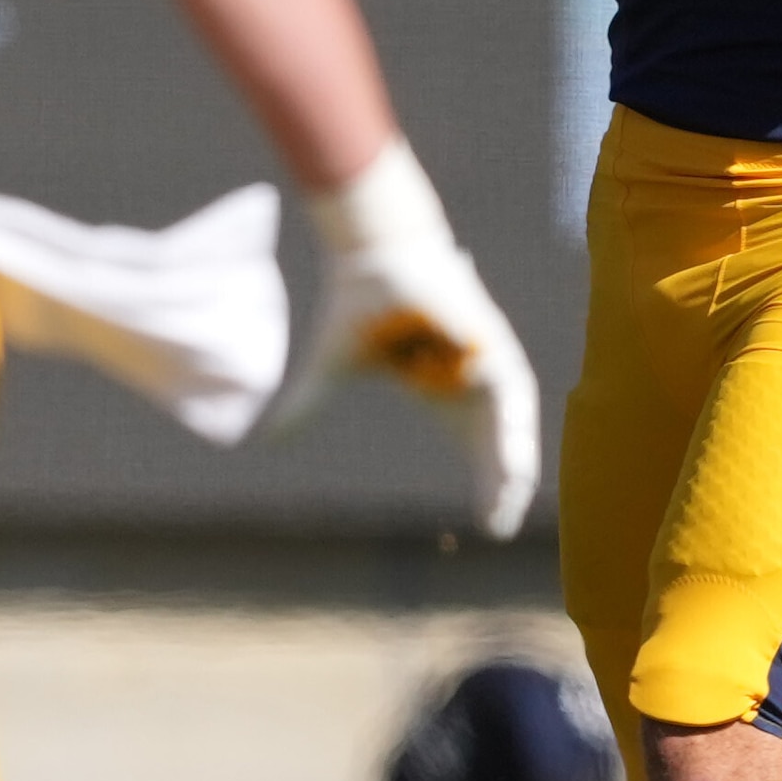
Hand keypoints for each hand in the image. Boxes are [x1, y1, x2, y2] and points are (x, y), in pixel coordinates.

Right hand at [265, 144, 542, 537]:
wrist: (372, 253)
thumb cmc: (356, 302)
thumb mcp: (330, 368)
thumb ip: (307, 406)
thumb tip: (266, 441)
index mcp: (441, 387)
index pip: (474, 446)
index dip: (483, 483)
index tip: (485, 525)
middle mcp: (470, 377)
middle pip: (497, 442)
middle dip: (503, 484)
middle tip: (500, 527)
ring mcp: (485, 357)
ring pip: (511, 420)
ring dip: (514, 459)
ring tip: (512, 497)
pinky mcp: (491, 339)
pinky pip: (512, 389)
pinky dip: (515, 424)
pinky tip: (514, 459)